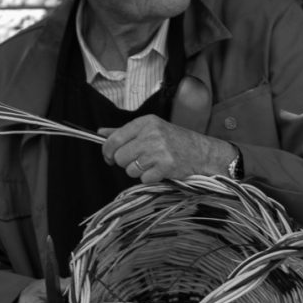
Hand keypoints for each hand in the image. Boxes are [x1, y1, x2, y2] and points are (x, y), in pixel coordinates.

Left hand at [98, 118, 237, 183]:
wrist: (201, 152)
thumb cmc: (174, 141)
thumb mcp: (150, 129)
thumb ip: (123, 131)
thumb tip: (100, 133)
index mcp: (145, 122)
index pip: (113, 140)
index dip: (107, 152)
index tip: (109, 157)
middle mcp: (151, 134)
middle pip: (119, 157)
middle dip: (125, 163)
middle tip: (138, 160)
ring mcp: (159, 150)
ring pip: (130, 170)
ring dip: (138, 171)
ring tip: (152, 164)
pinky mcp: (165, 166)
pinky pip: (143, 179)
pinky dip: (150, 178)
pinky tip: (159, 170)